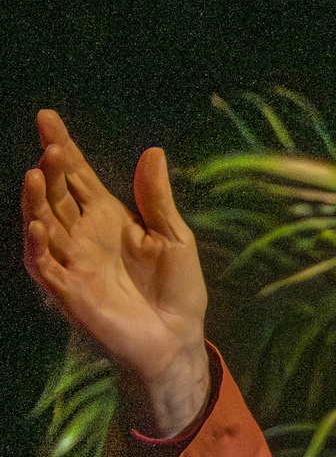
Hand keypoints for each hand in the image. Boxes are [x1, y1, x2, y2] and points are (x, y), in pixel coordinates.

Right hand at [21, 110, 209, 435]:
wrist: (178, 339)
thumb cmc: (177, 291)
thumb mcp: (174, 239)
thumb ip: (158, 199)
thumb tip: (153, 152)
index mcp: (107, 218)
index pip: (77, 175)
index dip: (62, 146)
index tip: (48, 117)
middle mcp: (83, 235)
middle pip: (57, 193)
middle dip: (50, 169)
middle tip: (51, 147)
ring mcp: (72, 261)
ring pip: (41, 223)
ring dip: (36, 200)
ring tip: (36, 173)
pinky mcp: (68, 290)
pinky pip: (43, 264)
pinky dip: (37, 245)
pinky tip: (37, 225)